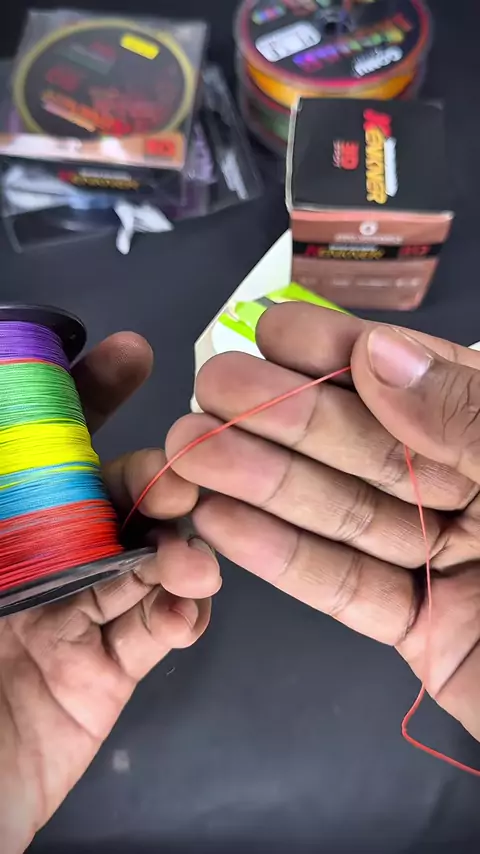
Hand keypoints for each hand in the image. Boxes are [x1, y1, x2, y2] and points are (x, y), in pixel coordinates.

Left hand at [0, 333, 219, 853]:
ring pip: (143, 560)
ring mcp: (71, 615)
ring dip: (179, 551)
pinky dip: (182, 615)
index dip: (85, 395)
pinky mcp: (103, 673)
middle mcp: (34, 561)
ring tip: (191, 563)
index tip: (129, 355)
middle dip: (152, 479)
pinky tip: (187, 612)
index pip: (42, 445)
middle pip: (109, 497)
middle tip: (177, 485)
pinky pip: (155, 631)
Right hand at [167, 304, 479, 749]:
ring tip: (193, 452)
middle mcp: (475, 492)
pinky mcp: (422, 630)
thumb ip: (471, 418)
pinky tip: (225, 523)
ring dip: (264, 484)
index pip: (421, 383)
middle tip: (212, 386)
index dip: (346, 354)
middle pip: (368, 447)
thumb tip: (381, 357)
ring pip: (346, 515)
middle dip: (286, 416)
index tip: (276, 331)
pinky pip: (348, 589)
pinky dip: (285, 561)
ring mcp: (447, 562)